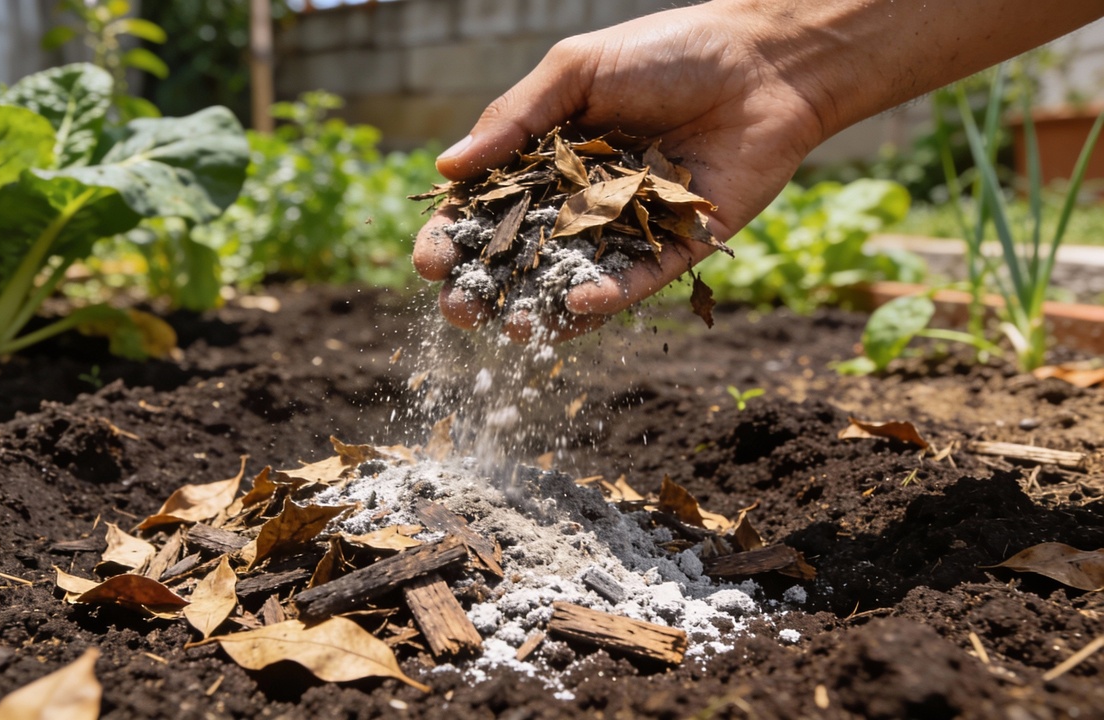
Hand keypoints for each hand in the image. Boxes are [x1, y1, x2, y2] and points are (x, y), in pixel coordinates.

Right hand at [413, 3, 828, 339]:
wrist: (763, 62)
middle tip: (459, 312)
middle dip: (486, 288)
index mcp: (548, 159)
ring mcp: (628, 230)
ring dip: (542, 309)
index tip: (430, 262)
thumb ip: (515, 119)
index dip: (455, 237)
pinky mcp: (677, 248)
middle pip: (523, 257)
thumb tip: (446, 170)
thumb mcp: (577, 71)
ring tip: (514, 329)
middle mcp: (582, 201)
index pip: (487, 208)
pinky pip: (637, 281)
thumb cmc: (667, 52)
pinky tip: (577, 307)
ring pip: (575, 280)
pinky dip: (608, 297)